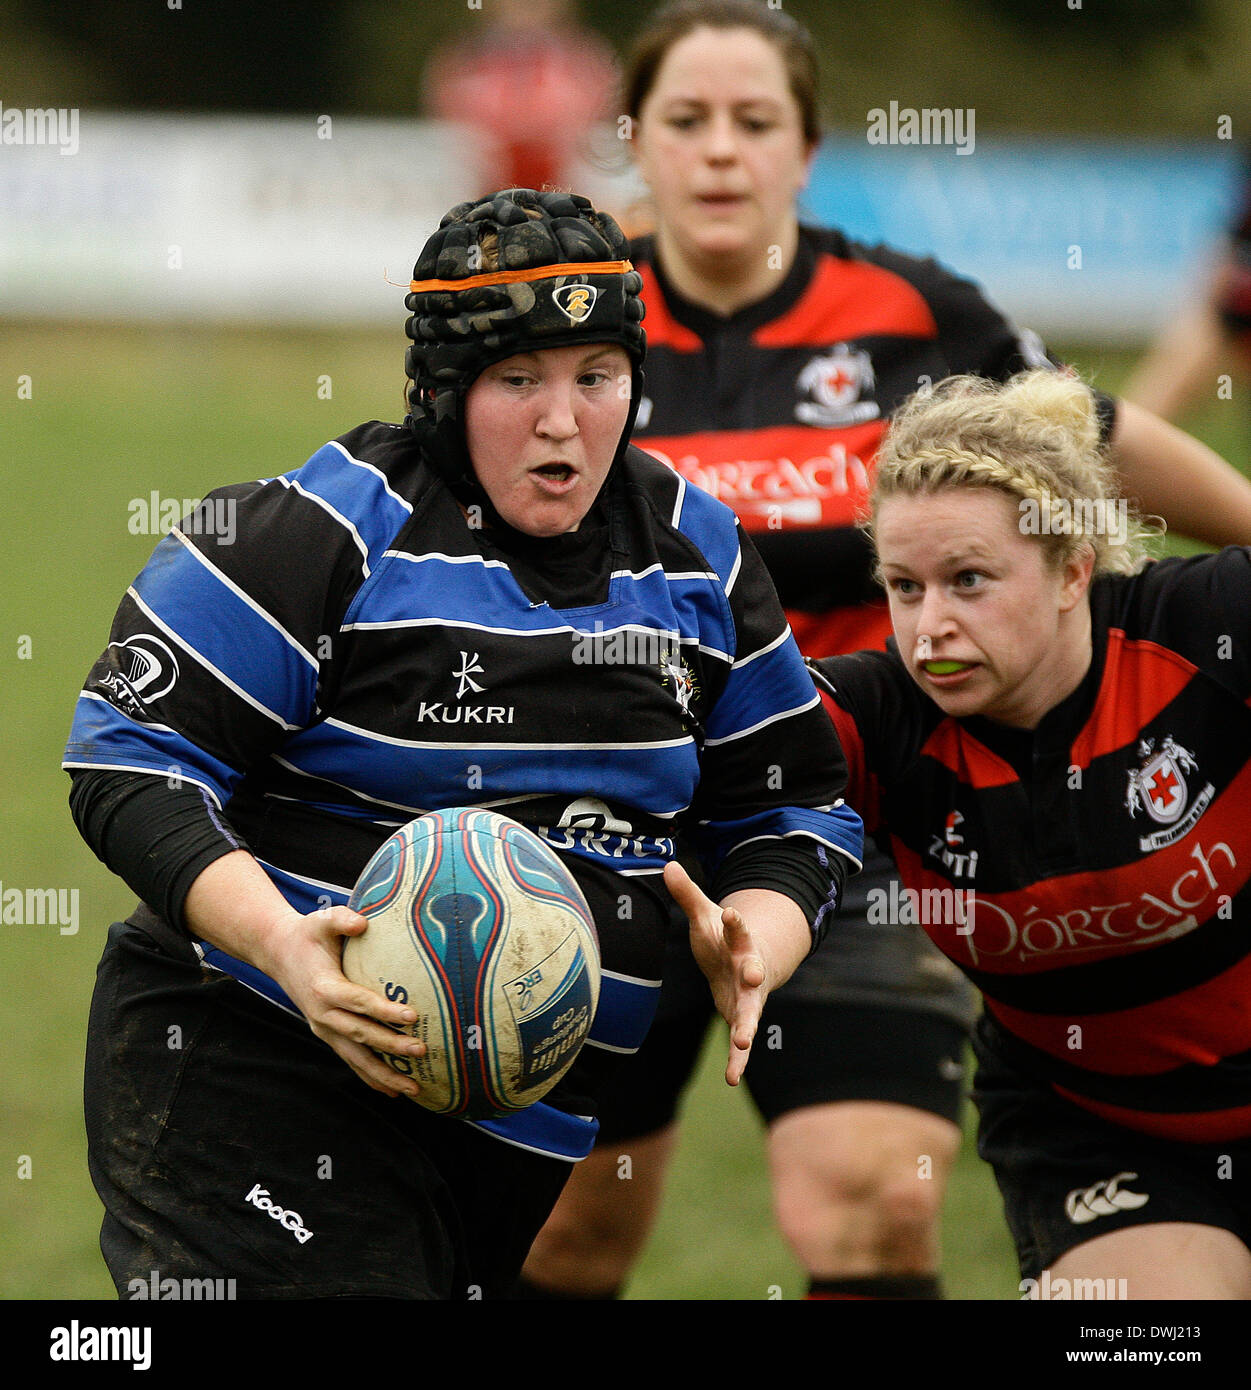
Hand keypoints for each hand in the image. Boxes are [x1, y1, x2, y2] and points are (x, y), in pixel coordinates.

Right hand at [183, 852, 427, 1098]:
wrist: (278, 953)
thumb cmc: (307, 934)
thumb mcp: (322, 920)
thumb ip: (342, 919)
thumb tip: (362, 924)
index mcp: (325, 987)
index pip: (358, 1002)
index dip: (384, 1011)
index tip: (412, 1016)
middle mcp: (322, 1014)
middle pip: (361, 1035)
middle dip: (392, 1046)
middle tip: (422, 1051)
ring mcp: (324, 1028)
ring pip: (355, 1057)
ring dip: (383, 1075)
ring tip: (413, 1089)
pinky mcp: (327, 1035)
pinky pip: (350, 1060)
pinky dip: (370, 1077)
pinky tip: (393, 1090)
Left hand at [664, 859, 769, 1085]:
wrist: (748, 964)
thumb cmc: (721, 938)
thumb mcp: (704, 916)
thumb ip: (687, 894)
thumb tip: (667, 864)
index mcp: (738, 941)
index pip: (737, 928)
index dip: (734, 921)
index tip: (731, 913)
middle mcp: (749, 969)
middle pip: (753, 969)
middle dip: (755, 972)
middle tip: (755, 976)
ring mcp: (749, 996)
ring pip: (751, 1012)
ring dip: (747, 1026)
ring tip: (743, 1041)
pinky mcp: (743, 1017)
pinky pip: (743, 1041)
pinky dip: (738, 1060)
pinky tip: (733, 1079)